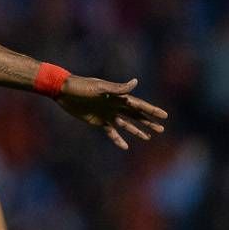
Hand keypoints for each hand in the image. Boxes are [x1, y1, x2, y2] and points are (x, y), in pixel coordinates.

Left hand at [54, 76, 168, 149]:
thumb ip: (117, 88)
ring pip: (126, 124)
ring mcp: (108, 114)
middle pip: (136, 115)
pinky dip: (118, 139)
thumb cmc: (82, 86)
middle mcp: (115, 106)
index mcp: (118, 97)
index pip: (139, 105)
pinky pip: (111, 132)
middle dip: (149, 122)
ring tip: (148, 138)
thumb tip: (135, 83)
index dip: (151, 110)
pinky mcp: (98, 121)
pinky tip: (125, 146)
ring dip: (137, 130)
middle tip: (161, 128)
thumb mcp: (99, 87)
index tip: (164, 116)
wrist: (64, 91)